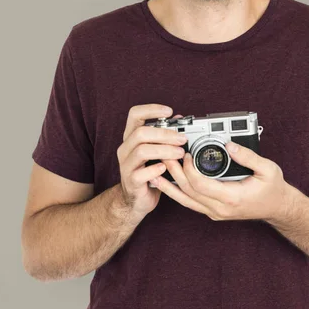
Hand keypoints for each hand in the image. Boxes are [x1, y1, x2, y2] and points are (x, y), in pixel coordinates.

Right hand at [117, 104, 185, 220]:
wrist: (136, 199)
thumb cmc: (148, 171)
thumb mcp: (156, 150)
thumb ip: (164, 135)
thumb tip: (179, 119)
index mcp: (131, 137)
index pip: (135, 114)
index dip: (151, 109)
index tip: (169, 111)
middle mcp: (125, 148)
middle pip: (141, 132)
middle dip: (165, 134)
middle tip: (182, 139)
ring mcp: (126, 165)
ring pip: (142, 150)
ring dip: (164, 150)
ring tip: (180, 153)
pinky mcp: (131, 181)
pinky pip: (141, 173)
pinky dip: (156, 169)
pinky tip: (165, 169)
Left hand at [151, 141, 291, 221]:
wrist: (277, 208)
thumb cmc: (273, 188)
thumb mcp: (268, 169)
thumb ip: (248, 157)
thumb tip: (230, 145)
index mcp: (232, 198)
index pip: (200, 185)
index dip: (188, 169)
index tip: (185, 153)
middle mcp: (219, 209)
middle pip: (188, 191)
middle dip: (174, 172)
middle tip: (163, 154)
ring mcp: (214, 212)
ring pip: (185, 200)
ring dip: (169, 185)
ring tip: (154, 172)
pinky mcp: (212, 211)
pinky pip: (190, 202)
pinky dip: (176, 192)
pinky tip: (165, 183)